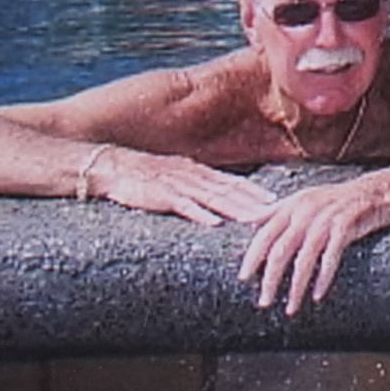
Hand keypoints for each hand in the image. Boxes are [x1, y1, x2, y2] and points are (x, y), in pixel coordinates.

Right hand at [92, 147, 277, 225]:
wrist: (111, 166)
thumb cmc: (143, 176)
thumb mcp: (176, 177)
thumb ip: (196, 187)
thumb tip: (218, 200)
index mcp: (198, 171)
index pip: (233, 182)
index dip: (256, 192)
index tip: (277, 202)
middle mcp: (193, 175)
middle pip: (230, 190)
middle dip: (255, 203)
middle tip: (278, 214)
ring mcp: (178, 184)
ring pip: (214, 198)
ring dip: (237, 210)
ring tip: (257, 220)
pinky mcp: (161, 194)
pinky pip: (184, 205)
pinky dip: (200, 214)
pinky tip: (216, 224)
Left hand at [238, 180, 389, 315]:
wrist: (377, 192)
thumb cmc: (338, 199)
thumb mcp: (304, 198)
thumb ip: (276, 210)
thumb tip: (248, 221)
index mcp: (292, 205)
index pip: (265, 234)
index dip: (253, 257)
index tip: (244, 278)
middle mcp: (306, 211)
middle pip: (281, 250)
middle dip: (271, 279)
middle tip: (264, 302)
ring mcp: (327, 219)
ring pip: (305, 258)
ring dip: (296, 287)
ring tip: (291, 308)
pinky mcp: (346, 226)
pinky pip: (331, 257)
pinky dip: (323, 278)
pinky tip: (317, 295)